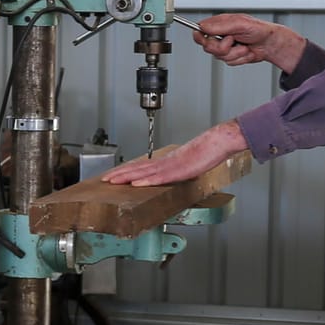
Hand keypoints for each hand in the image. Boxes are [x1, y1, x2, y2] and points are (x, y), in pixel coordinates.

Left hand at [100, 121, 246, 186]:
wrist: (220, 140)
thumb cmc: (209, 151)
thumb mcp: (191, 163)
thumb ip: (181, 170)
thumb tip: (176, 176)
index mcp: (168, 161)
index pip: (143, 167)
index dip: (127, 171)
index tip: (115, 175)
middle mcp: (167, 162)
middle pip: (138, 168)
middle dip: (120, 174)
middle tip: (104, 179)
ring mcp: (172, 165)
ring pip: (144, 172)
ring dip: (127, 177)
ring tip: (112, 181)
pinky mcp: (180, 169)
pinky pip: (160, 177)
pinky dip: (147, 180)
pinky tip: (136, 184)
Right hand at [193, 14, 306, 73]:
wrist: (270, 44)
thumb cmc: (259, 30)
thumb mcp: (240, 23)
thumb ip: (220, 26)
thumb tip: (203, 27)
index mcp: (220, 24)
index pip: (201, 30)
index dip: (200, 36)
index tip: (202, 38)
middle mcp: (221, 35)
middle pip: (208, 47)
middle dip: (222, 47)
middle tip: (232, 41)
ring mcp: (226, 47)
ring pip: (219, 56)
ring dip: (235, 53)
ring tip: (244, 46)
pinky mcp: (231, 56)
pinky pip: (229, 62)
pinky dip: (240, 58)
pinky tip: (246, 51)